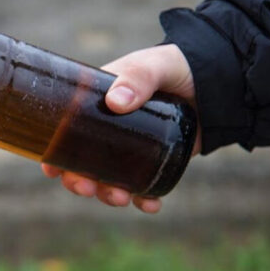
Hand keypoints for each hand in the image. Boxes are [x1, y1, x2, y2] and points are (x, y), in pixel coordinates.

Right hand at [41, 44, 198, 213]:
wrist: (218, 82)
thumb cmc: (177, 66)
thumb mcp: (155, 65)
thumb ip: (138, 78)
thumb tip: (115, 103)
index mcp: (96, 104)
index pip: (65, 131)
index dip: (54, 153)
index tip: (51, 169)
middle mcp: (108, 130)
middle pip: (81, 163)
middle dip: (78, 181)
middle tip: (86, 188)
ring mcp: (131, 150)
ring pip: (108, 180)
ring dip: (107, 195)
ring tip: (120, 199)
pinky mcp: (155, 163)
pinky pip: (143, 188)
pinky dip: (143, 200)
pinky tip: (150, 205)